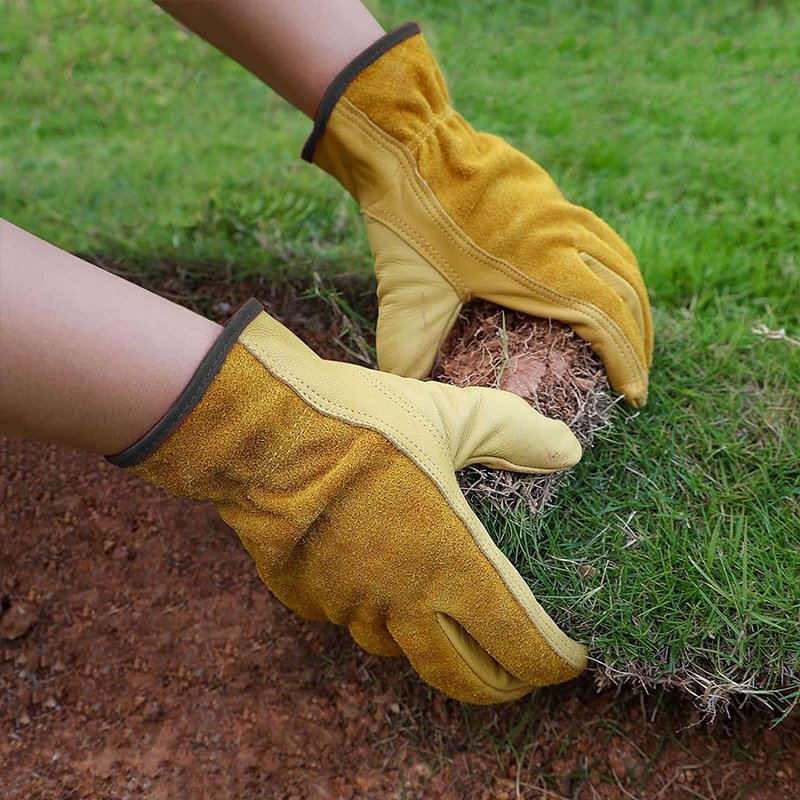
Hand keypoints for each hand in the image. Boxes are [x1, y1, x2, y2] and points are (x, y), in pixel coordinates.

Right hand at [111, 299, 586, 702]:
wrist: (261, 437)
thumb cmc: (359, 423)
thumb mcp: (449, 415)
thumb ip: (514, 434)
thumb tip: (568, 449)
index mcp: (451, 564)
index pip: (519, 645)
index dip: (552, 661)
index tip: (569, 658)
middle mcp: (402, 603)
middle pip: (465, 678)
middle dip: (503, 682)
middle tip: (519, 668)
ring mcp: (350, 608)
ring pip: (405, 652)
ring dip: (438, 647)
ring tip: (452, 624)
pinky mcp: (308, 600)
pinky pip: (355, 622)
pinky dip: (380, 616)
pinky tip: (382, 583)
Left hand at [303, 23, 652, 406]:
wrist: (408, 143)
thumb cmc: (409, 222)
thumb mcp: (407, 296)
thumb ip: (408, 354)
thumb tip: (407, 397)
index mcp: (542, 268)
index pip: (606, 322)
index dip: (626, 362)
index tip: (634, 396)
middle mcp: (565, 238)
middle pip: (627, 294)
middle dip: (640, 341)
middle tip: (637, 379)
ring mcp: (562, 212)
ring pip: (623, 260)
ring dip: (635, 303)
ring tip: (635, 337)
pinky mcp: (551, 197)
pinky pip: (601, 236)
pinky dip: (616, 269)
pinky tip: (606, 283)